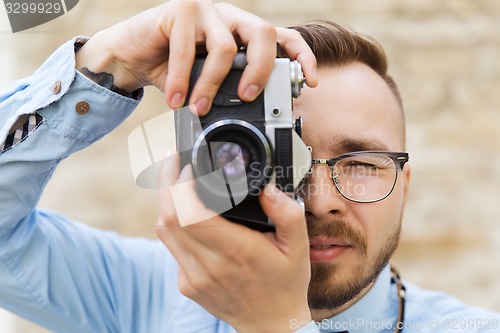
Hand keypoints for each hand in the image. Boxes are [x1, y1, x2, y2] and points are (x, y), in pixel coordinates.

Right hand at [75, 0, 316, 113]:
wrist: (131, 56)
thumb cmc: (172, 69)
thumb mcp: (207, 81)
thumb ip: (229, 88)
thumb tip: (254, 112)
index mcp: (241, 32)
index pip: (282, 36)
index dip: (302, 56)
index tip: (310, 81)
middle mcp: (228, 17)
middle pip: (263, 34)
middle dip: (261, 71)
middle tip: (248, 98)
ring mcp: (205, 9)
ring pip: (225, 48)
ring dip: (212, 86)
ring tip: (199, 107)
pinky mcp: (179, 11)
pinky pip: (188, 50)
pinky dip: (183, 81)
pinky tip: (176, 100)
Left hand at [156, 152, 311, 332]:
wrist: (270, 325)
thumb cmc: (285, 284)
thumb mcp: (298, 247)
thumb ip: (287, 214)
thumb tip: (268, 189)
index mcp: (237, 252)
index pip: (190, 213)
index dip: (179, 183)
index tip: (186, 163)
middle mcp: (209, 266)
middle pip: (169, 217)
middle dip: (166, 183)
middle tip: (173, 161)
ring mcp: (193, 277)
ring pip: (163, 230)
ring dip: (166, 201)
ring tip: (177, 180)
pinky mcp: (186, 284)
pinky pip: (171, 246)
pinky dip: (174, 224)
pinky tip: (187, 213)